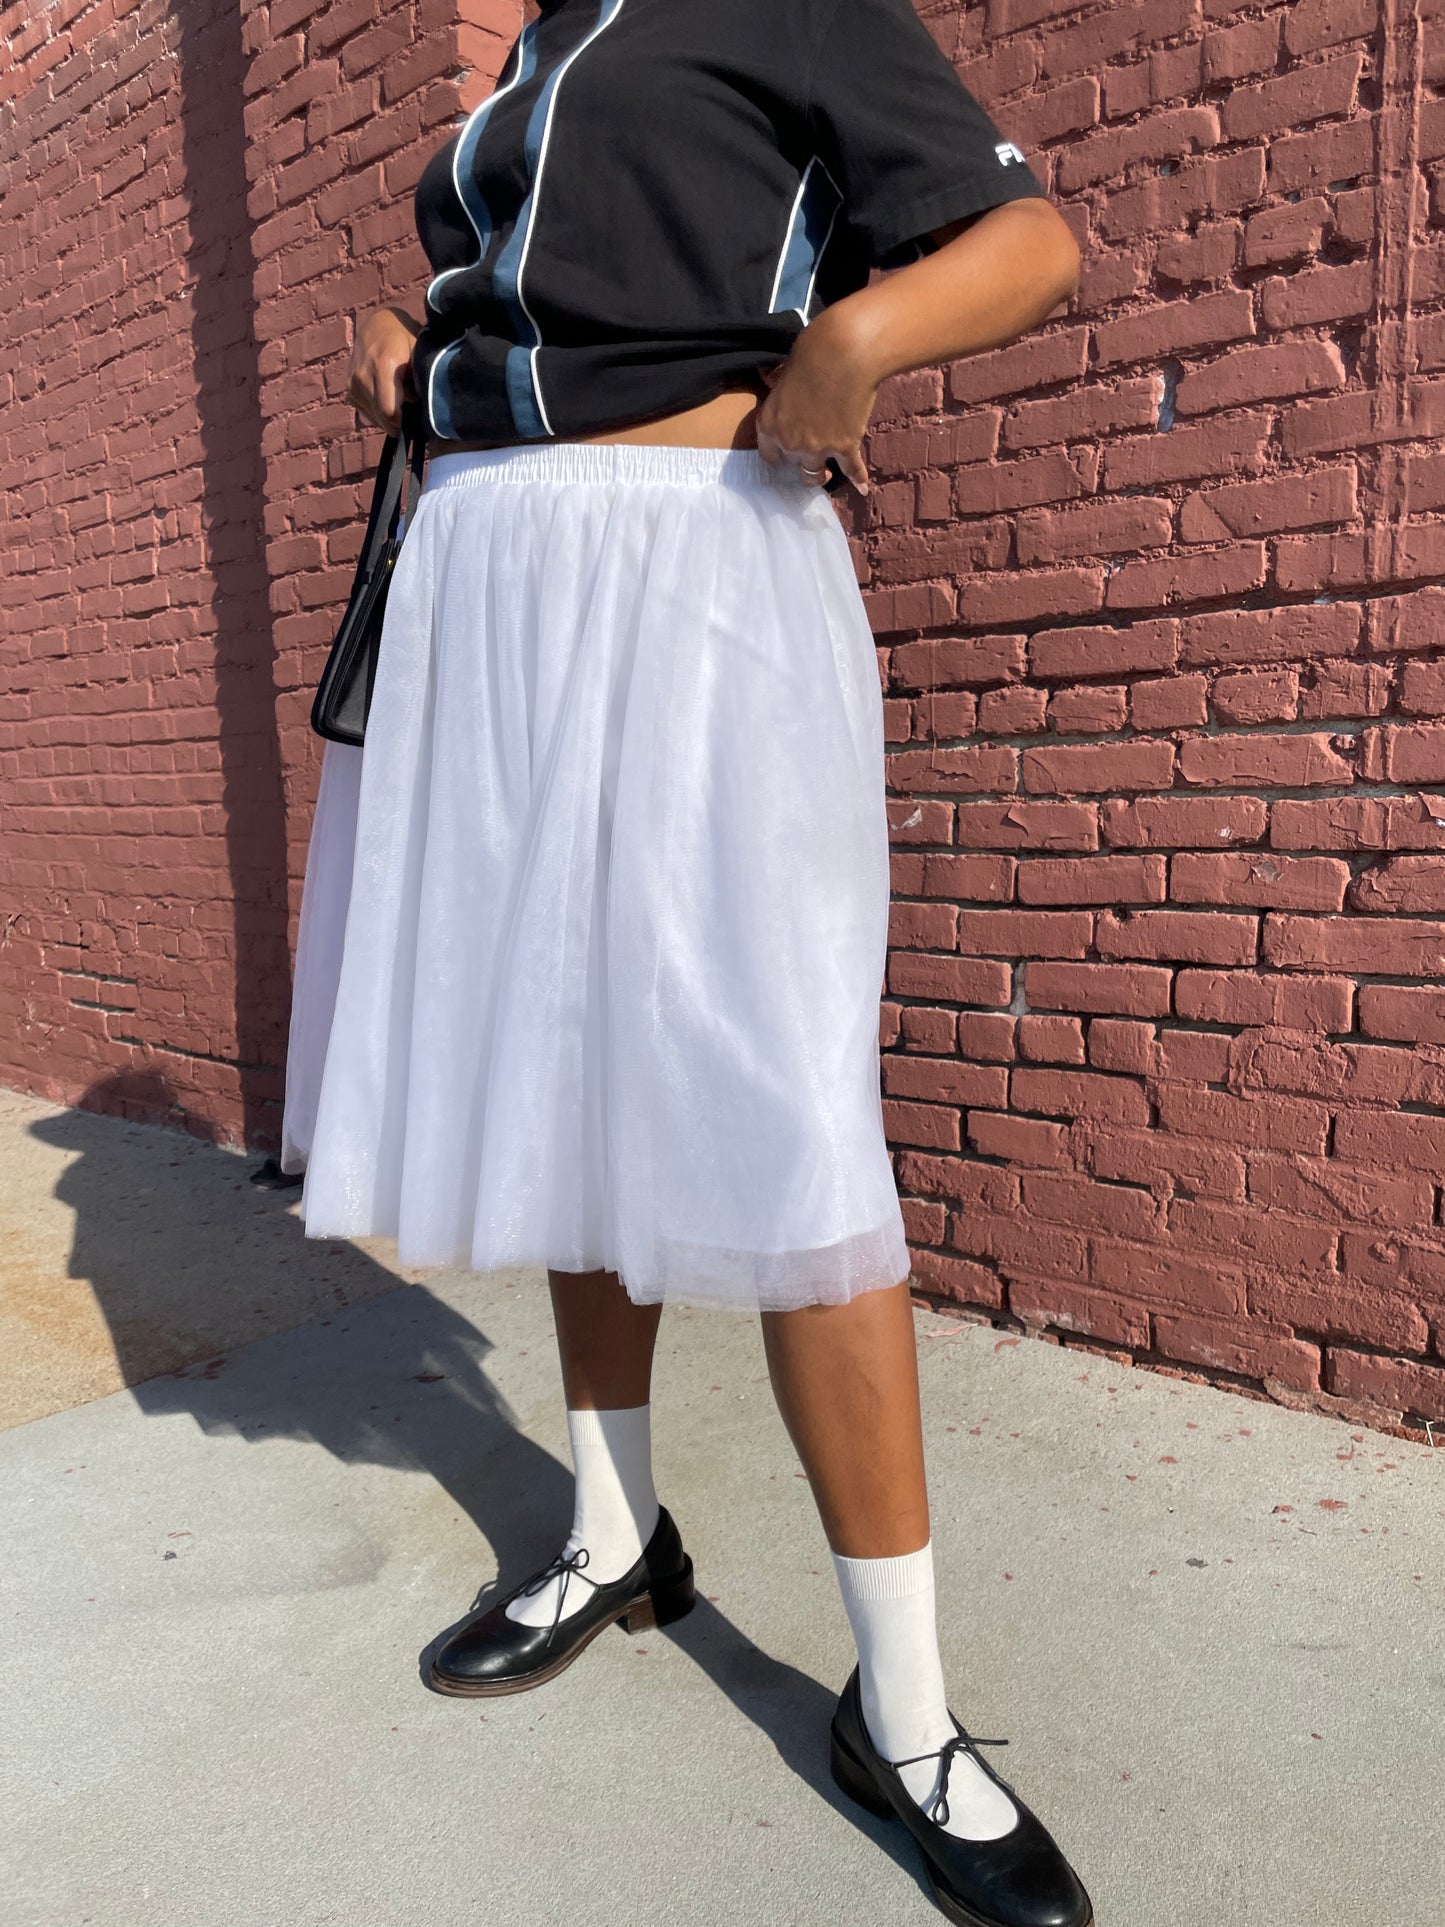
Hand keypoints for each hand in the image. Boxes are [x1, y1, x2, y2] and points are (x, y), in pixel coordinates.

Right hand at [348, 306, 421, 433]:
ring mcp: (353, 384)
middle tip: (410, 407)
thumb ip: (419, 381)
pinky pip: (367, 413)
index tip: (415, 416)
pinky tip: (387, 398)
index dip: (405, 420)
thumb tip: (415, 407)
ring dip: (389, 416)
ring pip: (375, 418)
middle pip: (382, 417)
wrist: (377, 325)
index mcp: (383, 365)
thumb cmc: (404, 338)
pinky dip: (379, 412)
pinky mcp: (349, 390)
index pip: (389, 411)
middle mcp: (363, 376)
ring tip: (398, 398)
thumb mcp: (418, 354)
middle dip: (399, 420)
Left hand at [754, 310, 876, 493]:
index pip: (768, 455)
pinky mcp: (845, 447)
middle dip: (799, 461)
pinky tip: (862, 487)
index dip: (779, 455)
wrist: (844, 353)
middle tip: (808, 459)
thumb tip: (772, 381)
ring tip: (826, 475)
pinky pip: (851, 469)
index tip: (786, 456)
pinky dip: (858, 478)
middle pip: (792, 465)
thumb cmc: (812, 353)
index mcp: (769, 424)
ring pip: (816, 474)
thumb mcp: (784, 374)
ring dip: (821, 475)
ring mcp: (817, 448)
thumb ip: (781, 392)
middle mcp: (789, 442)